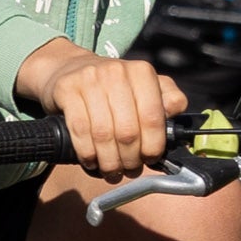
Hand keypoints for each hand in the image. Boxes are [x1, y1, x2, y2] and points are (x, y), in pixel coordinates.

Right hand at [16, 41, 187, 177]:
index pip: (152, 117)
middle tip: (130, 170)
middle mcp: (116, 72)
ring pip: (103, 134)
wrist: (70, 69)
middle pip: (127, 130)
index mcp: (142, 72)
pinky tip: (92, 161)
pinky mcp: (66, 89)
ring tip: (112, 171)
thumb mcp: (144, 87)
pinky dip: (87, 153)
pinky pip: (79, 131)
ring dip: (109, 161)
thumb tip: (174, 113)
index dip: (152, 145)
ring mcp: (89, 79)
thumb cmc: (112, 87)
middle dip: (130, 158)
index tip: (150, 159)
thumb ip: (167, 98)